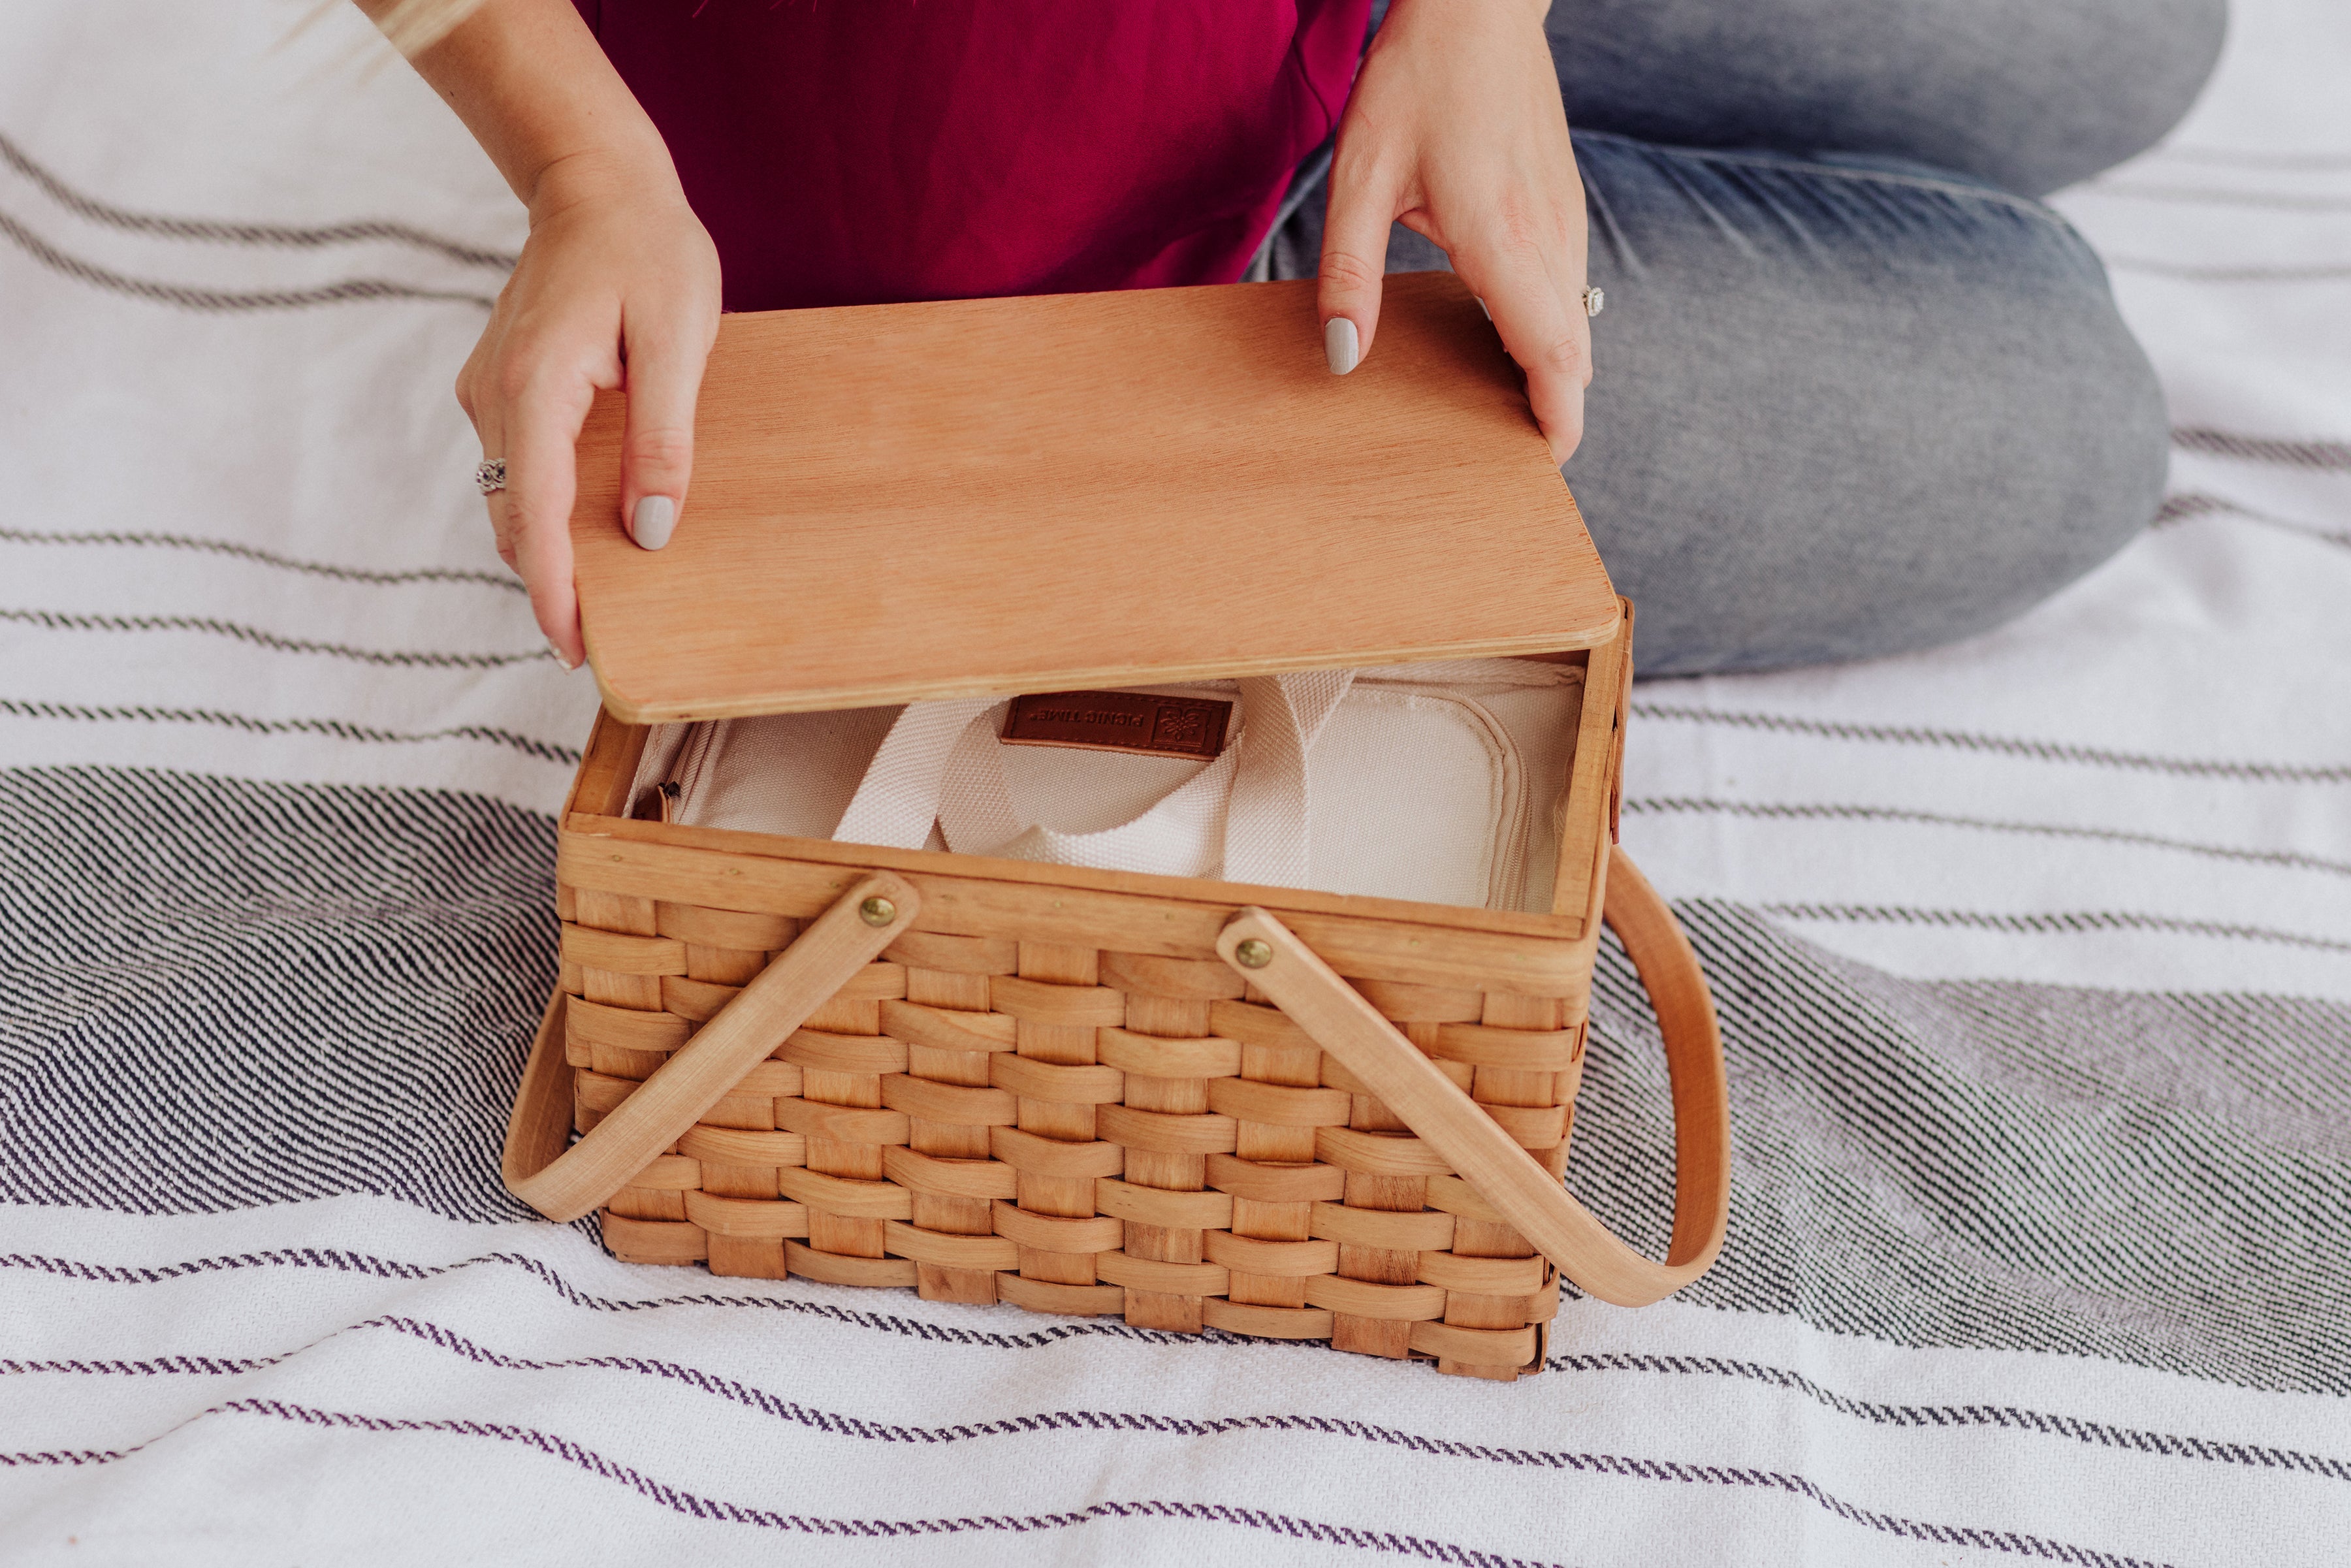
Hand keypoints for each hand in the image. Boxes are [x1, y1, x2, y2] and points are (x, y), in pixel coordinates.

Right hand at [456, 152, 720, 665]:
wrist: (596, 183)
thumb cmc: (647, 251)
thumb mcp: (678, 342)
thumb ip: (663, 437)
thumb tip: (651, 529)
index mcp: (533, 384)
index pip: (536, 515)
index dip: (555, 592)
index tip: (573, 650)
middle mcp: (493, 396)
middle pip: (514, 520)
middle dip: (551, 587)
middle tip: (601, 648)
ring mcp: (488, 393)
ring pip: (511, 501)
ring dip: (549, 552)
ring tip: (602, 604)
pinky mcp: (499, 390)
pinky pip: (518, 470)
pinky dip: (547, 511)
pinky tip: (592, 533)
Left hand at [1317, 0, 1589, 464]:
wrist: (1479, 5)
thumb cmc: (1417, 80)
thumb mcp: (1360, 177)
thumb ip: (1350, 274)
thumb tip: (1343, 360)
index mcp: (1503, 239)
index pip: (1553, 355)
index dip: (1557, 420)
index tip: (1541, 464)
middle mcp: (1549, 236)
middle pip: (1574, 353)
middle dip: (1551, 411)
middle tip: (1504, 458)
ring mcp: (1566, 219)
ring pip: (1576, 322)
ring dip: (1551, 371)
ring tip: (1499, 412)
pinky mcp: (1564, 204)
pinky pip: (1568, 289)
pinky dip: (1550, 330)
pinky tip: (1500, 340)